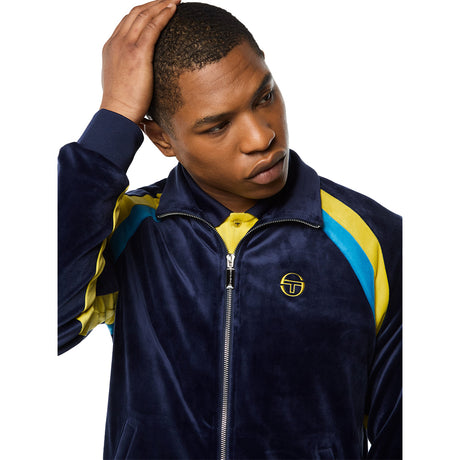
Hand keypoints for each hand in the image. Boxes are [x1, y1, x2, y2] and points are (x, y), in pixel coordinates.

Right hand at [99, 0, 180, 123]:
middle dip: (154, 3)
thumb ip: (129, 72)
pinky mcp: (138, 53)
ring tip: (175, 0)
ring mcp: (126, 46)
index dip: (143, 12)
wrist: (117, 114)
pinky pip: (153, 27)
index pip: (128, 22)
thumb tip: (141, 77)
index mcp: (111, 48)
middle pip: (136, 13)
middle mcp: (117, 42)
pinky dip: (164, 14)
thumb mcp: (122, 82)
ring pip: (144, 15)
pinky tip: (174, 9)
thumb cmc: (122, 106)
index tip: (156, 9)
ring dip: (161, 4)